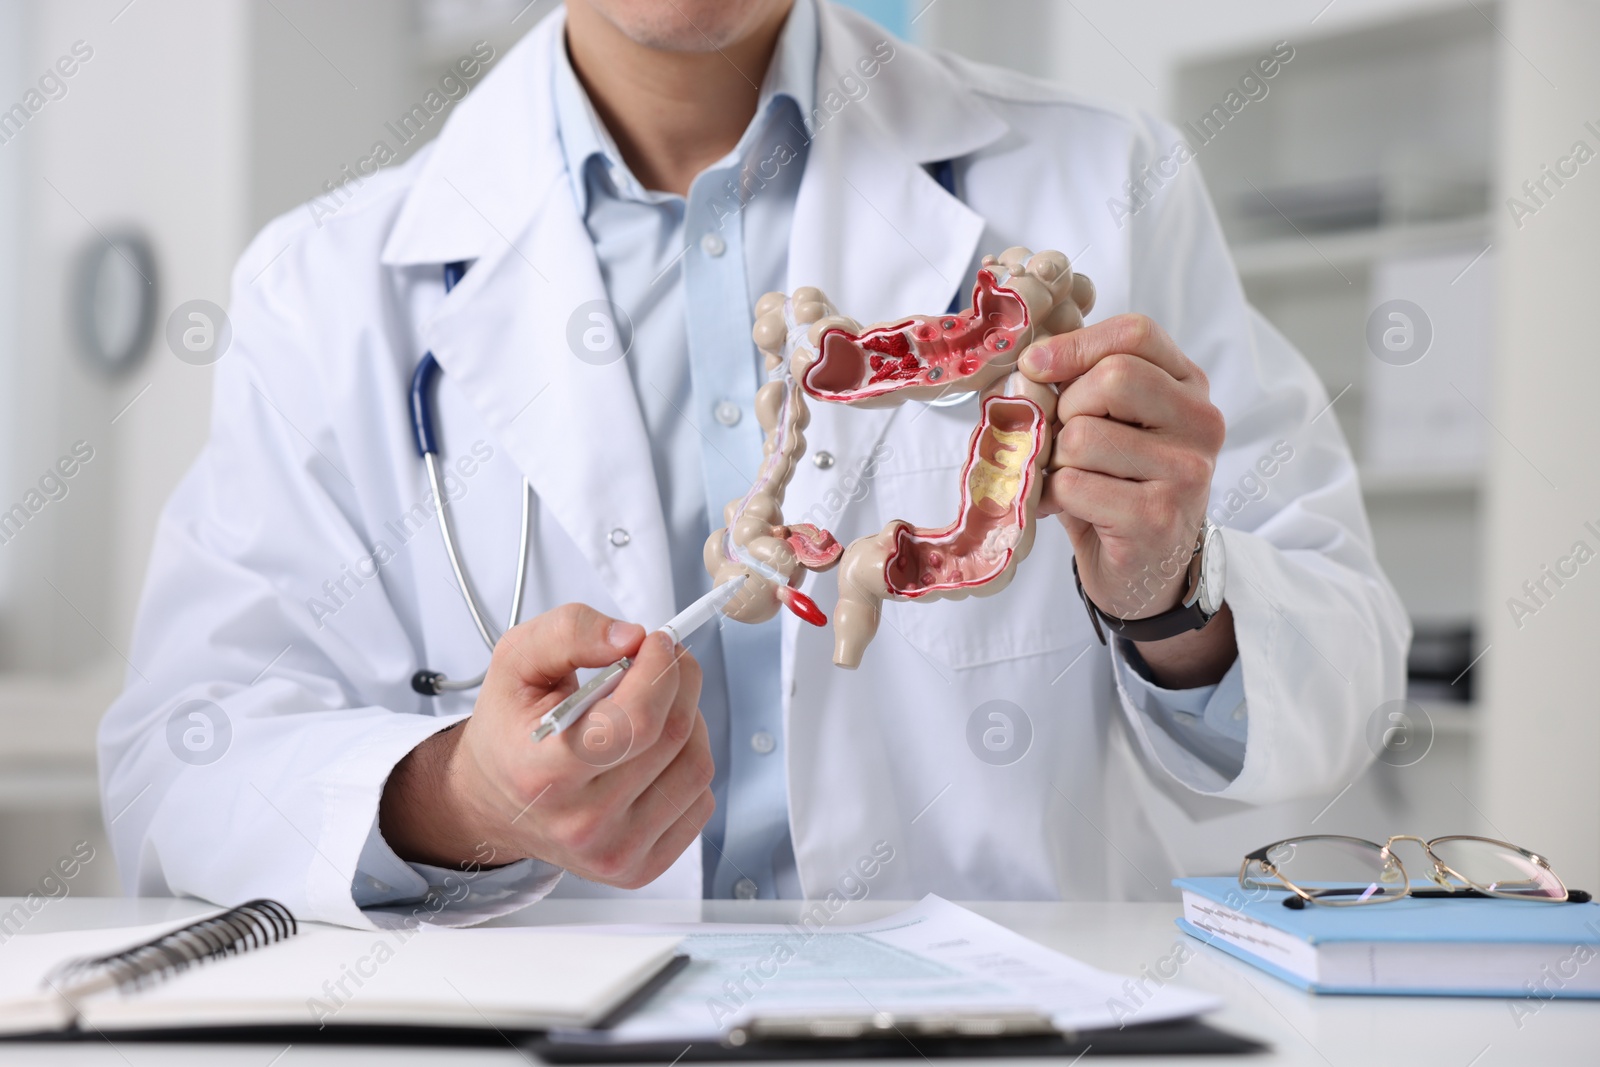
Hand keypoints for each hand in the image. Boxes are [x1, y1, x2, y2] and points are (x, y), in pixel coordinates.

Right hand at [380, 604, 713, 888]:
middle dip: (680, 681)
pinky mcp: (641, 868)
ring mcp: (615, 853)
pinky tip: (654, 753)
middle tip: (664, 660)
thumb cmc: (511, 730)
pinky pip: (701, 801)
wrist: (496, 802)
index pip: (634, 724)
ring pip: (697, 766)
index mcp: (542, 772)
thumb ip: (567, 632)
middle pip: (673, 737)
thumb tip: (630, 637)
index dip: (660, 672)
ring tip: (655, 707)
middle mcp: (580, 823)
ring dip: (690, 720)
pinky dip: (688, 763)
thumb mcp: (515, 662)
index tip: (658, 642)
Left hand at [1020, 313, 1234, 686]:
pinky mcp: (1159, 517)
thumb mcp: (1104, 423)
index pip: (1136, 334)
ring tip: (1070, 481)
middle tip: (1063, 443)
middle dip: (1066, 409)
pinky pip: (1075, 485)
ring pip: (1083, 436)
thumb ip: (1074, 387)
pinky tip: (1070, 509)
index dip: (1076, 345)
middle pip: (1112, 378)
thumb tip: (1025, 371)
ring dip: (1056, 461)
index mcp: (1189, 386)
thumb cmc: (1116, 488)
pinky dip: (1055, 497)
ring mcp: (1187, 472)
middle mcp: (1201, 423)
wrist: (1143, 572)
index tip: (1036, 366)